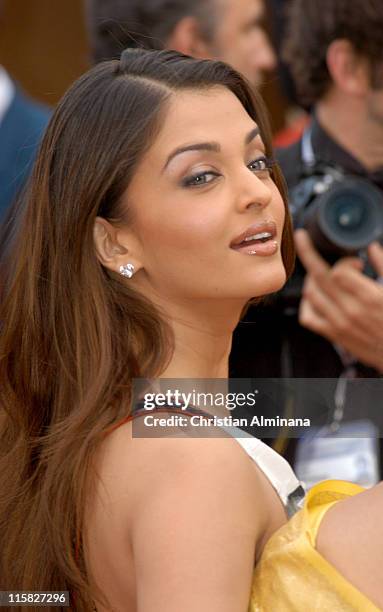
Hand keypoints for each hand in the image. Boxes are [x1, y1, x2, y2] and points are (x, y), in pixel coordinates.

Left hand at [294, 229, 382, 371]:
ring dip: (311, 278)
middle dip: (308, 253)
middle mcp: (351, 311)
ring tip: (320, 272)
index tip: (355, 262)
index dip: (344, 262)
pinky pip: (308, 318)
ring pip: (310, 295)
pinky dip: (307, 304)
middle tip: (303, 240)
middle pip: (318, 278)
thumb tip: (373, 247)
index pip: (339, 272)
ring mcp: (339, 324)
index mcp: (370, 298)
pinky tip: (315, 296)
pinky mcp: (334, 335)